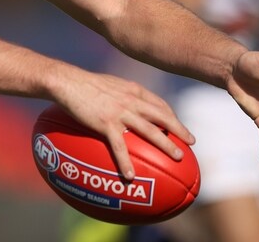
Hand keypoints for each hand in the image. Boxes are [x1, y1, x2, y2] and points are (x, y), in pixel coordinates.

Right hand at [58, 70, 194, 179]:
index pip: (159, 103)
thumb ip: (120, 94)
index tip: (179, 126)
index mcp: (132, 90)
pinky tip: (130, 176)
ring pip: (150, 130)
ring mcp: (120, 112)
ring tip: (178, 158)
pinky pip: (119, 146)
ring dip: (166, 145)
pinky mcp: (105, 123)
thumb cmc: (83, 83)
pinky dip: (126, 162)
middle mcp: (131, 100)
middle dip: (179, 129)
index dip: (172, 115)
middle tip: (192, 142)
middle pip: (162, 116)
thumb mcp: (108, 84)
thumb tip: (124, 105)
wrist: (66, 82)